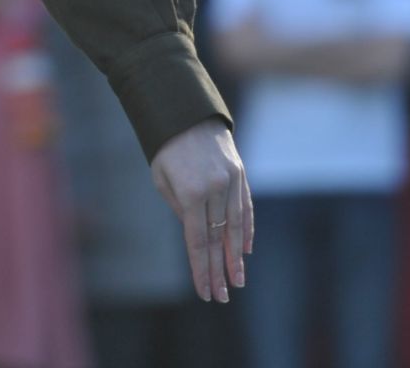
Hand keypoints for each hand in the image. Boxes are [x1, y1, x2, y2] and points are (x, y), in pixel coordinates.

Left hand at [150, 119, 251, 302]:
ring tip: (237, 280)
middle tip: (223, 297)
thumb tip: (198, 237)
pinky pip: (245, 208)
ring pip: (236, 228)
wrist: (187, 112)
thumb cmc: (166, 149)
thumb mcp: (162, 180)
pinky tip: (245, 250)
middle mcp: (215, 190)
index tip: (205, 293)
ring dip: (237, 257)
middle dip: (220, 271)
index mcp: (191, 193)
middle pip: (219, 240)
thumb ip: (181, 210)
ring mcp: (231, 182)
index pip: (198, 242)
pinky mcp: (241, 174)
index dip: (202, 270)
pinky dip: (246, 230)